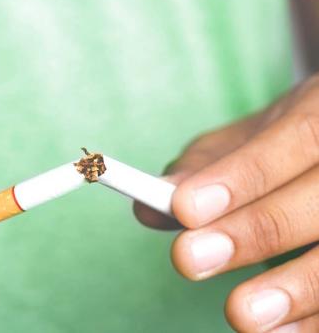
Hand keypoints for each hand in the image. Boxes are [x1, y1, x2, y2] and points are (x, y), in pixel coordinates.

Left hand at [134, 75, 318, 331]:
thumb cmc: (284, 143)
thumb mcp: (245, 139)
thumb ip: (201, 168)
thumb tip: (150, 208)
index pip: (291, 142)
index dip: (238, 180)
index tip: (184, 209)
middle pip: (316, 203)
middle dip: (252, 234)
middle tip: (189, 260)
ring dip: (294, 288)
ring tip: (241, 315)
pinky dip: (315, 319)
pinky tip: (275, 331)